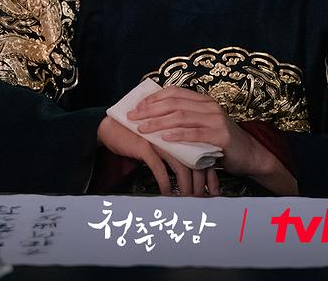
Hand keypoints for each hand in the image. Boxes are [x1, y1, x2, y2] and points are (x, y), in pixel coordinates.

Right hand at [96, 116, 216, 196]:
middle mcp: (174, 135)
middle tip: (203, 200)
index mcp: (181, 132)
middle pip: (195, 161)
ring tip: (187, 199)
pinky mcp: (145, 146)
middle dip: (200, 184)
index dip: (210, 175)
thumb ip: (178, 154)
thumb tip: (194, 176)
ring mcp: (160, 140)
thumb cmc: (140, 138)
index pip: (204, 155)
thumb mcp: (163, 144)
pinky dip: (165, 183)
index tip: (215, 191)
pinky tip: (167, 194)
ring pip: (180, 167)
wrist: (113, 127)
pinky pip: (159, 168)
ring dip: (185, 186)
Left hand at [126, 86, 268, 177]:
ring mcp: (216, 120)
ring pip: (181, 117)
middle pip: (174, 103)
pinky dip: (177, 134)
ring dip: (158, 122)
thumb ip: (185, 121)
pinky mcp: (220, 135)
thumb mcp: (202, 126)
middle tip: (133, 117)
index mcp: (204, 101)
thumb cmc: (220, 143)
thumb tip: (153, 119)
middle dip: (150, 110)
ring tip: (143, 128)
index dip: (154, 98)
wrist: (248, 155)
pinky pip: (194, 133)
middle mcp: (209, 106)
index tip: (137, 107)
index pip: (175, 92)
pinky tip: (164, 138)